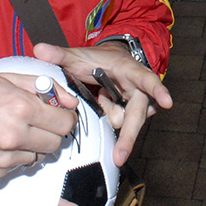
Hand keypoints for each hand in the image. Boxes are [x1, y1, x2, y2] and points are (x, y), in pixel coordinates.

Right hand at [0, 71, 77, 179]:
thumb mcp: (3, 78)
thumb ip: (40, 87)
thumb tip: (66, 99)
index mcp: (19, 108)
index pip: (64, 122)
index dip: (65, 115)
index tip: (59, 112)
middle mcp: (13, 136)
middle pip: (56, 142)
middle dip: (52, 130)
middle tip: (38, 119)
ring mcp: (3, 158)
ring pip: (39, 155)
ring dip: (33, 143)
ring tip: (13, 128)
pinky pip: (18, 166)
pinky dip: (15, 155)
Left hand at [33, 42, 172, 166]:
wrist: (109, 64)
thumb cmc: (98, 60)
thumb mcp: (79, 55)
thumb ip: (59, 54)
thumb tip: (39, 49)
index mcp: (131, 71)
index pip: (146, 80)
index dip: (157, 90)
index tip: (166, 102)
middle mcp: (139, 89)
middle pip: (136, 115)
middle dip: (128, 137)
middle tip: (119, 156)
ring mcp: (136, 104)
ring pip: (124, 122)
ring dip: (109, 115)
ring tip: (100, 96)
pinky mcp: (131, 115)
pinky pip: (117, 124)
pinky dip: (107, 117)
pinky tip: (103, 103)